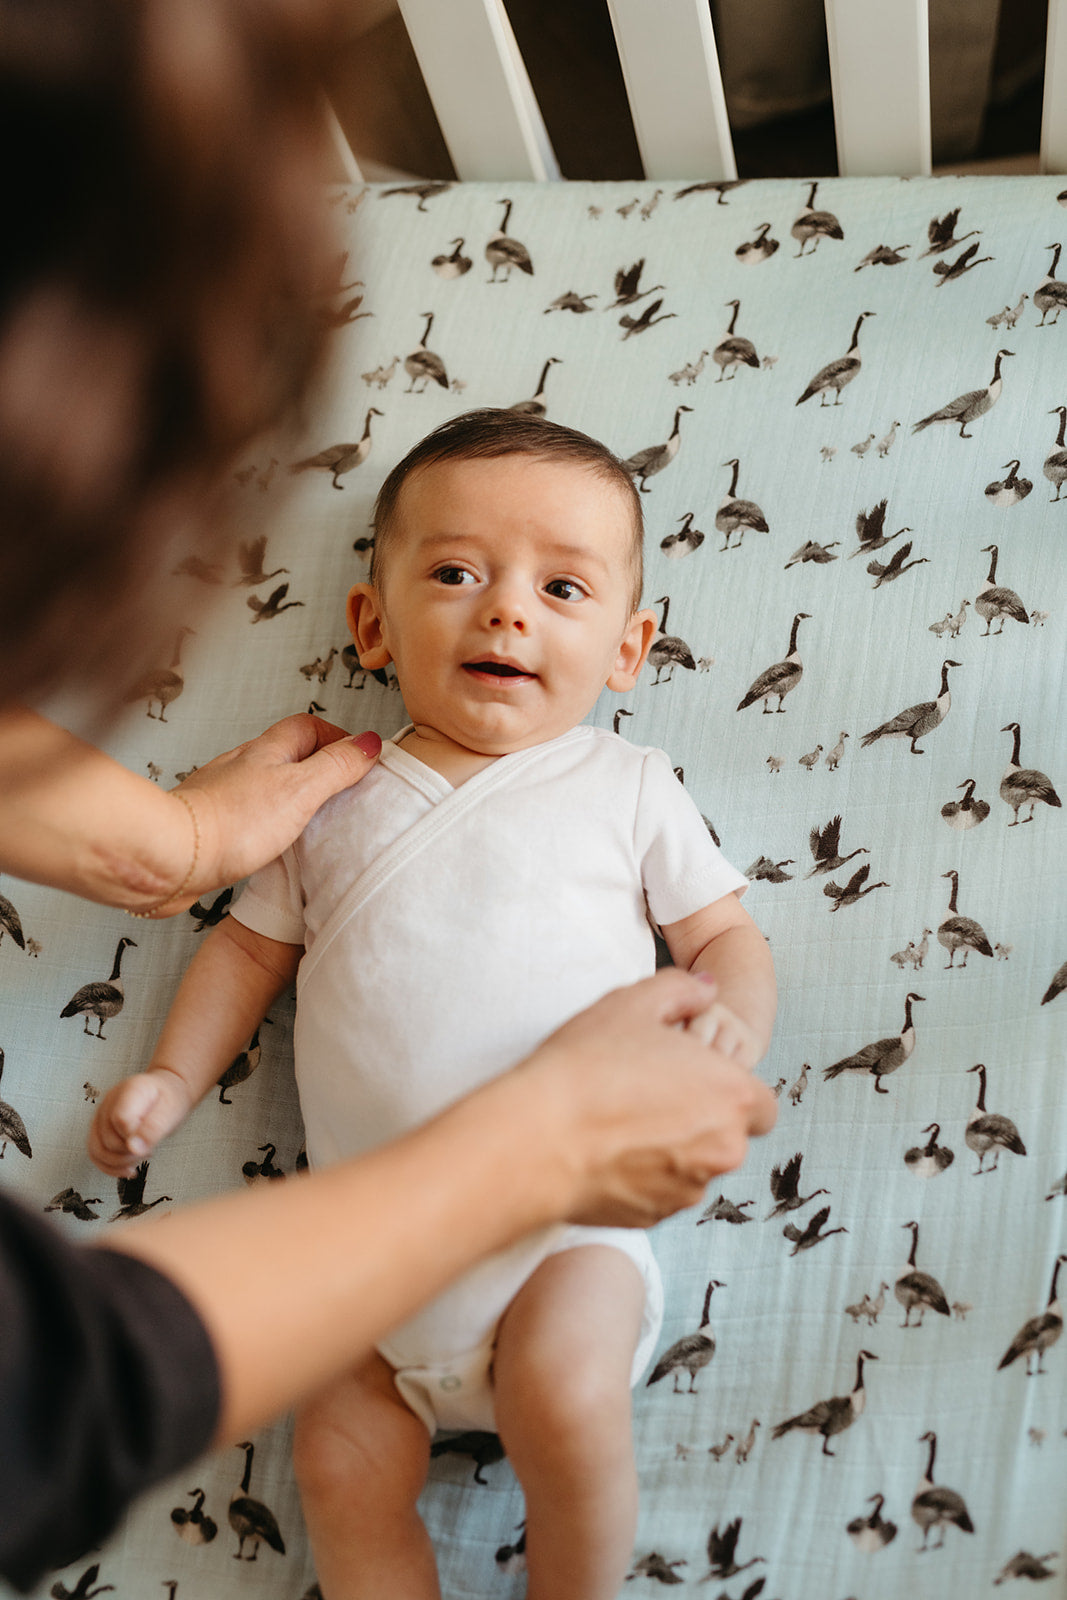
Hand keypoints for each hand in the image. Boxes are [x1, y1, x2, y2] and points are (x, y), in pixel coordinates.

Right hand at [88, 1067, 194, 1177]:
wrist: (168, 1092)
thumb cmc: (170, 1098)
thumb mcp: (171, 1111)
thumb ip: (153, 1129)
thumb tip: (134, 1148)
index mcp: (129, 1091)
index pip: (120, 1120)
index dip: (134, 1139)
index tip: (149, 1144)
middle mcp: (110, 1102)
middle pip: (108, 1140)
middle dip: (130, 1153)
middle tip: (149, 1150)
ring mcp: (102, 1115)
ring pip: (97, 1149)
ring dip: (119, 1163)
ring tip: (139, 1158)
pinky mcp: (99, 1128)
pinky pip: (95, 1153)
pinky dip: (110, 1167)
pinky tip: (127, 1169)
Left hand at [167, 714, 381, 909]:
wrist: (171, 855)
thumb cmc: (231, 822)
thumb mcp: (301, 790)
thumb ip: (336, 767)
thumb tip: (370, 743)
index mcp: (267, 750)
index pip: (309, 726)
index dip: (336, 737)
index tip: (359, 758)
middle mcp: (243, 765)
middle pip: (287, 752)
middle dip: (316, 765)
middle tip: (340, 788)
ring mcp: (224, 793)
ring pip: (265, 783)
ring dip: (290, 794)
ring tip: (312, 818)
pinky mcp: (212, 824)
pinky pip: (247, 812)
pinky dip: (266, 820)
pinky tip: (272, 840)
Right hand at [523, 970, 776, 1228]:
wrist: (537, 1138)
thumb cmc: (587, 1067)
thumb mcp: (634, 1002)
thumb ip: (683, 990)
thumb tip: (706, 989)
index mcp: (733, 1096)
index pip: (762, 1102)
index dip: (730, 1089)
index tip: (694, 1079)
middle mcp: (724, 1149)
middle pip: (729, 1136)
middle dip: (700, 1119)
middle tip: (651, 1094)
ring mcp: (689, 1189)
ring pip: (695, 1167)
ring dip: (673, 1149)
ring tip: (622, 1121)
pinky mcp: (654, 1216)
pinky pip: (660, 1192)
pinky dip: (643, 1175)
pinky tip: (607, 1149)